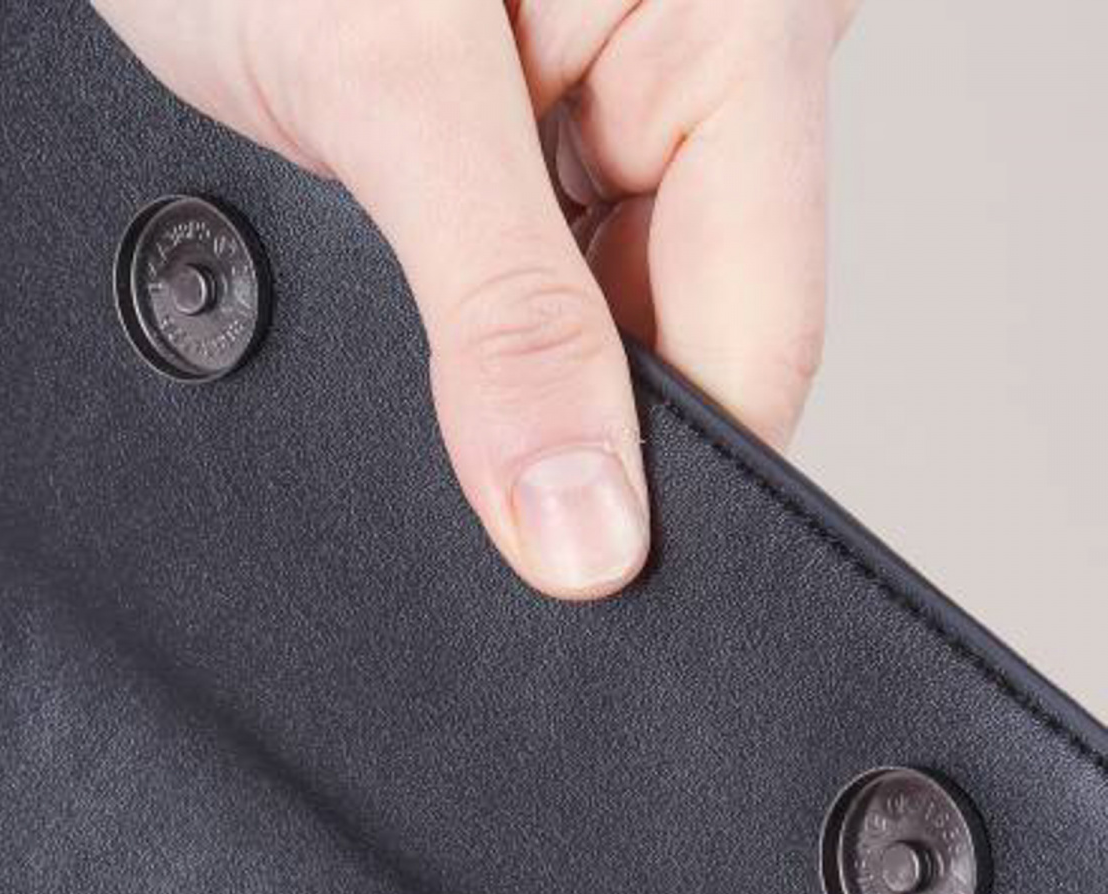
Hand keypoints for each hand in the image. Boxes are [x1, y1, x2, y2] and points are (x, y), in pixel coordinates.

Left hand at [93, 0, 857, 598]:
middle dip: (568, 427)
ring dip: (494, 381)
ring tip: (391, 313)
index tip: (572, 586)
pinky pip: (515, 300)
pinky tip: (390, 312)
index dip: (672, 485)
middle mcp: (695, 60)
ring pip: (593, 338)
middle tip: (452, 471)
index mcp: (737, 13)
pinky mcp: (516, 147)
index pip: (763, 328)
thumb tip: (586, 527)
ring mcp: (607, 110)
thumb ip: (499, 309)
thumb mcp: (380, 84)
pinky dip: (452, 342)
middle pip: (684, 343)